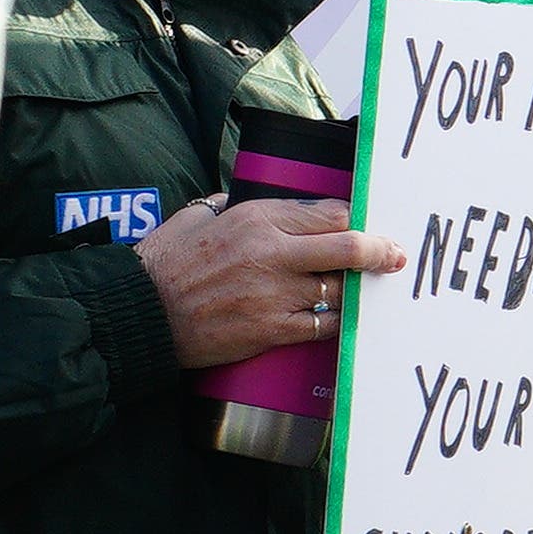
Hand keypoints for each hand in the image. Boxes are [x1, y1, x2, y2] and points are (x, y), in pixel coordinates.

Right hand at [139, 195, 397, 370]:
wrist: (138, 313)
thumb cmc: (164, 264)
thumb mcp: (198, 217)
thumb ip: (235, 205)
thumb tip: (265, 204)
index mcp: (255, 219)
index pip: (328, 214)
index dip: (354, 221)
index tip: (366, 226)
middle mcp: (271, 253)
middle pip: (348, 247)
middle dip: (379, 251)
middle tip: (394, 256)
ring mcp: (274, 294)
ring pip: (340, 288)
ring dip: (356, 289)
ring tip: (366, 288)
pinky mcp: (272, 329)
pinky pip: (324, 323)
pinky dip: (336, 319)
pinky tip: (339, 315)